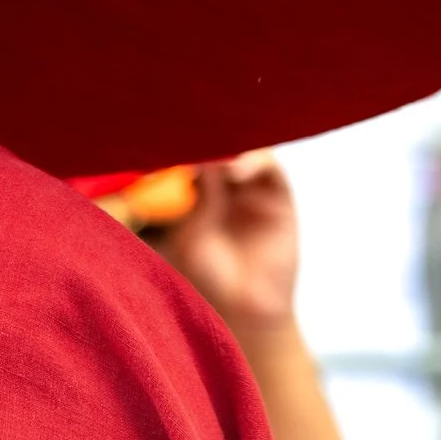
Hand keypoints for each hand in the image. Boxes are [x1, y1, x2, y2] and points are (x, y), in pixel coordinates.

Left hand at [155, 151, 298, 334]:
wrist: (246, 304)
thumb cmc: (209, 273)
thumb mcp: (194, 232)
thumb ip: (200, 196)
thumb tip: (200, 157)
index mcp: (195, 191)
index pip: (189, 156)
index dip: (179, 145)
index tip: (162, 138)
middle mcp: (223, 184)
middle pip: (217, 146)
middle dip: (203, 138)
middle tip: (188, 135)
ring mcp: (252, 187)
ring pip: (243, 150)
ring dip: (228, 147)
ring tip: (212, 157)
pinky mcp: (278, 195)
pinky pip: (268, 168)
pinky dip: (251, 162)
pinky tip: (233, 170)